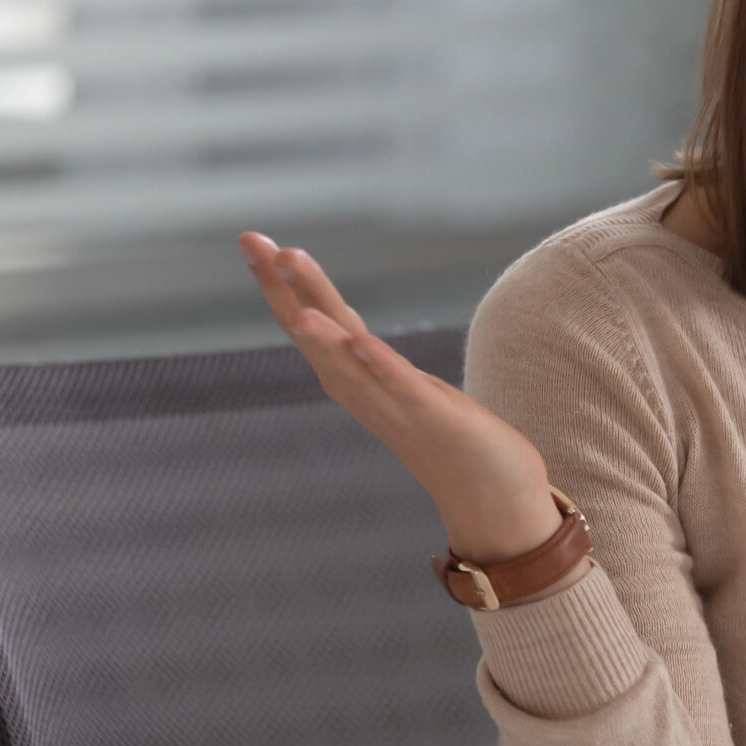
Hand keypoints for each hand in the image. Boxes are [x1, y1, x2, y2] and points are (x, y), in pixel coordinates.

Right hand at [238, 232, 561, 563]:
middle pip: (317, 335)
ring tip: (291, 287)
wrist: (494, 505)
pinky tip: (358, 339)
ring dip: (320, 328)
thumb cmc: (453, 445)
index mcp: (361, 382)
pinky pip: (401, 389)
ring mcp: (398, 409)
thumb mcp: (407, 393)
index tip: (254, 240)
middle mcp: (367, 395)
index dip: (284, 285)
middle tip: (252, 241)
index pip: (314, 324)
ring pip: (348, 362)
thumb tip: (349, 337)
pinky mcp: (435, 421)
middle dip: (285, 288)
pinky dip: (378, 364)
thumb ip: (375, 369)